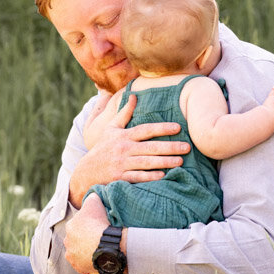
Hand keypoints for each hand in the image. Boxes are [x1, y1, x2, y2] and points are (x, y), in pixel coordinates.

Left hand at [64, 194, 112, 273]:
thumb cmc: (100, 223)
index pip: (78, 224)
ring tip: (98, 250)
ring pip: (78, 252)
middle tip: (98, 239)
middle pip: (76, 239)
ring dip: (85, 251)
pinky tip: (97, 259)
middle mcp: (67, 241)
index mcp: (70, 226)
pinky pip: (83, 264)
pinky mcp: (78, 267)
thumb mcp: (95, 203)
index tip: (97, 226)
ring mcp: (72, 256)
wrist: (107, 245)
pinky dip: (88, 262)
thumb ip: (91, 197)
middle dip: (84, 239)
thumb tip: (91, 195)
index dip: (88, 225)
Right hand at [69, 93, 190, 206]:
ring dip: (164, 162)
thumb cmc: (102, 148)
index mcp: (123, 136)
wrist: (86, 172)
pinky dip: (150, 177)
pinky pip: (137, 177)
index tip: (178, 127)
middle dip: (170, 147)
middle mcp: (123, 149)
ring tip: (180, 161)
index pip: (145, 130)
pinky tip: (163, 175)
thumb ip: (125, 112)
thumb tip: (134, 94)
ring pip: (146, 163)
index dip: (161, 128)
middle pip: (150, 147)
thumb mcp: (111, 129)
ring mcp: (121, 164)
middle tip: (188, 147)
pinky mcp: (120, 178)